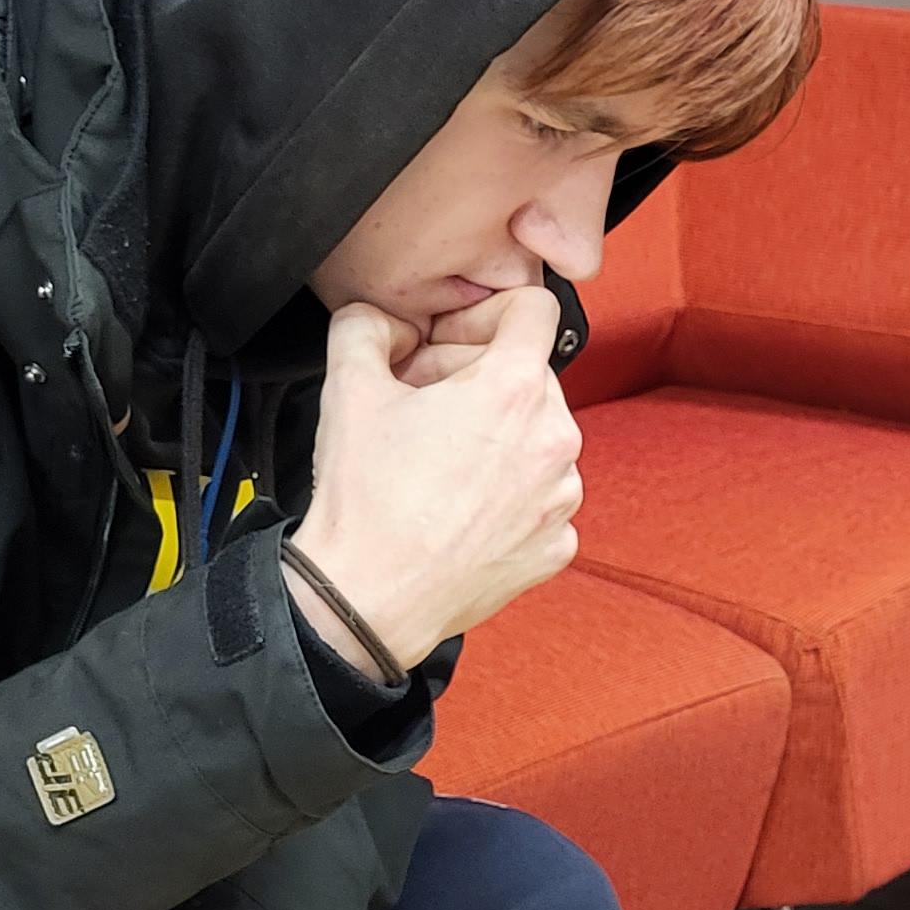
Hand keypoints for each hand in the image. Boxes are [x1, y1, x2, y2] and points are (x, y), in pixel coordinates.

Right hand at [294, 286, 581, 670]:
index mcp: (513, 389)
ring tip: (439, 461)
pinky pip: (540, 497)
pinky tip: (459, 506)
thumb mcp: (348, 388)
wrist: (369, 600)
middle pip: (530, 375)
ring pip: (537, 437)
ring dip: (496, 437)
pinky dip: (507, 494)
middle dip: (477, 378)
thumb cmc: (366, 503)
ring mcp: (561, 498)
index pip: (533, 309)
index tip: (452, 343)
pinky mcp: (557, 544)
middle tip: (424, 406)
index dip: (484, 314)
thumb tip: (384, 323)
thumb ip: (365, 327)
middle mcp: (555, 440)